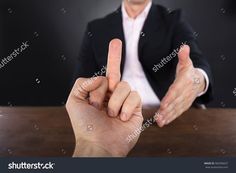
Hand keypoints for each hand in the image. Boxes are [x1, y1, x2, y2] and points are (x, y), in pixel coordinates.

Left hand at [66, 39, 142, 156]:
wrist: (99, 144)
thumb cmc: (85, 126)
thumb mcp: (75, 102)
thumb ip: (82, 84)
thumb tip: (99, 77)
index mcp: (99, 92)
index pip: (106, 72)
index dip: (113, 57)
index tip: (116, 42)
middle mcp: (112, 95)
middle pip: (116, 73)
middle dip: (115, 56)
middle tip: (111, 56)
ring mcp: (125, 101)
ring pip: (123, 85)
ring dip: (114, 101)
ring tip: (110, 114)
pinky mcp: (136, 108)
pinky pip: (134, 96)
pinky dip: (126, 107)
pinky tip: (121, 118)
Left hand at [156, 45, 205, 126]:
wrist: (199, 80)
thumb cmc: (189, 72)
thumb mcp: (186, 63)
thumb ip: (183, 56)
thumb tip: (184, 46)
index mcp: (185, 82)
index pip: (176, 90)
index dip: (170, 98)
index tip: (163, 104)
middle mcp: (186, 93)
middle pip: (175, 102)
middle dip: (167, 110)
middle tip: (158, 117)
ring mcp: (186, 100)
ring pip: (176, 109)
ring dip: (168, 116)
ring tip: (159, 121)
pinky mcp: (184, 105)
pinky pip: (177, 112)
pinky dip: (171, 117)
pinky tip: (163, 122)